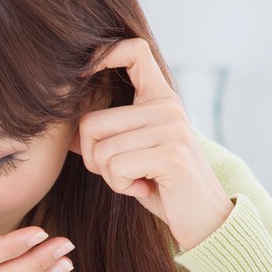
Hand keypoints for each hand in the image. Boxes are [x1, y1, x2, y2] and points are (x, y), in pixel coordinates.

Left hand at [69, 38, 233, 250]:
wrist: (206, 220)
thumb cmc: (163, 186)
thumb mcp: (136, 152)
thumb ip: (111, 134)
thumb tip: (65, 130)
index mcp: (161, 99)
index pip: (134, 51)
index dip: (104, 53)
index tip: (82, 73)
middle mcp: (168, 107)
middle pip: (91, 123)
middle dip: (93, 158)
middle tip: (123, 173)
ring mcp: (171, 128)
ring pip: (101, 150)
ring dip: (110, 177)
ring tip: (139, 181)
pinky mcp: (170, 154)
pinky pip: (116, 168)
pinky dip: (122, 187)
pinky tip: (146, 189)